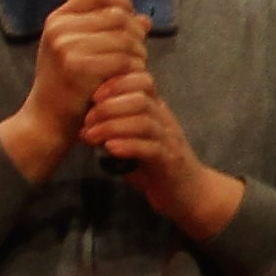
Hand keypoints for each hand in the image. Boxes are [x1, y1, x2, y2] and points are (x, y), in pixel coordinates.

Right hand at [4, 0, 144, 178]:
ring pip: (125, 38)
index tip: (131, 19)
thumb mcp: (81, 52)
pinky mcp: (78, 66)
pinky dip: (134, 69)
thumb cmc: (67, 86)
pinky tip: (129, 79)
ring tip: (135, 67)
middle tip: (138, 52)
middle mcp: (59, 27)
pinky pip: (123, 60)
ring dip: (139, 53)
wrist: (46, 121)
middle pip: (117, 15)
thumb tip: (145, 19)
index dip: (121, 1)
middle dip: (136, 33)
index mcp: (58, 18)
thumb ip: (109, 32)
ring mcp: (66, 46)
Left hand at [85, 71, 244, 242]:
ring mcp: (170, 141)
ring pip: (143, 122)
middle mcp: (166, 121)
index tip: (93, 96)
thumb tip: (84, 127)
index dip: (116, 83)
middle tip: (87, 121)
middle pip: (140, 99)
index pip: (143, 81)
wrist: (191, 194)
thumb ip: (116, 131)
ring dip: (112, 126)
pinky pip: (150, 149)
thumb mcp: (137, 141)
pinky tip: (109, 148)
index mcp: (158, 110)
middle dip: (108, 106)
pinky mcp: (170, 163)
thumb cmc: (157, 167)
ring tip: (91, 136)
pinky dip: (127, 145)